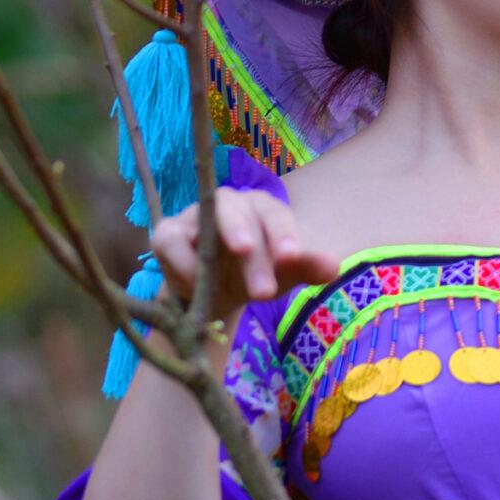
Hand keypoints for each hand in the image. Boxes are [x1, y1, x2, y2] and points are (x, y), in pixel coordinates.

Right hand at [150, 186, 340, 314]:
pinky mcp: (166, 232)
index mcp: (262, 208)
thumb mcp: (281, 276)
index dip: (284, 234)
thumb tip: (333, 267)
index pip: (276, 214)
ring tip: (221, 279)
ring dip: (215, 251)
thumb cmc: (251, 276)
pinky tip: (195, 285)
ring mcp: (195, 215)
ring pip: (207, 219)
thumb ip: (306, 268)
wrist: (210, 296)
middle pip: (242, 216)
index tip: (291, 258)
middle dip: (254, 254)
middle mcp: (229, 203)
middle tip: (263, 290)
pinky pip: (171, 241)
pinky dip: (184, 263)